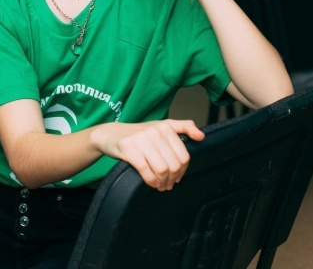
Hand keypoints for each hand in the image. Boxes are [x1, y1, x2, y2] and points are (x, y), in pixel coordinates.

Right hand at [90, 120, 204, 190]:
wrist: (110, 134)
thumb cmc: (139, 134)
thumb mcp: (161, 126)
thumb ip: (183, 127)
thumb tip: (202, 137)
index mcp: (166, 127)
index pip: (184, 156)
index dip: (183, 171)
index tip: (178, 177)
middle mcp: (155, 131)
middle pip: (174, 165)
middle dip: (173, 179)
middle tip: (169, 185)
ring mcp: (141, 140)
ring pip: (162, 169)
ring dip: (163, 182)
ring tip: (161, 186)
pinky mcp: (129, 149)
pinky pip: (146, 171)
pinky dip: (151, 181)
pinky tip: (152, 184)